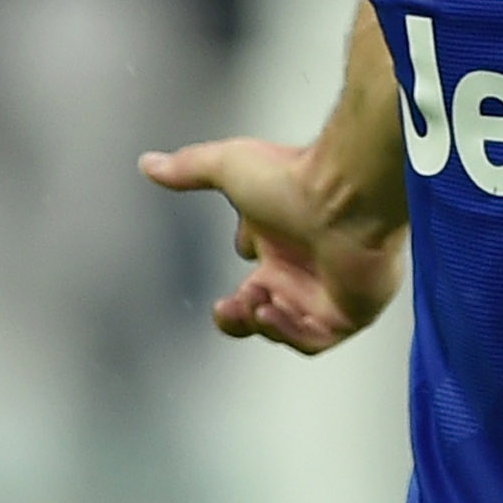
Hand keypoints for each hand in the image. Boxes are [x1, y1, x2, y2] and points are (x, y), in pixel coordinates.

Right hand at [140, 135, 402, 354]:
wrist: (346, 192)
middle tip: (228, 308)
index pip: (255, 284)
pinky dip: (289, 333)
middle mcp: (306, 268)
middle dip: (238, 317)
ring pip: (287, 328)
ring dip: (261, 324)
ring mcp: (330, 290)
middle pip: (266, 311)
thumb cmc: (297, 177)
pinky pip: (315, 339)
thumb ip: (190, 168)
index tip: (220, 298)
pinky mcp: (352, 309)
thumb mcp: (230, 166)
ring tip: (254, 305)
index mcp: (283, 242)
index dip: (235, 299)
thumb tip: (150, 163)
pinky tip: (273, 312)